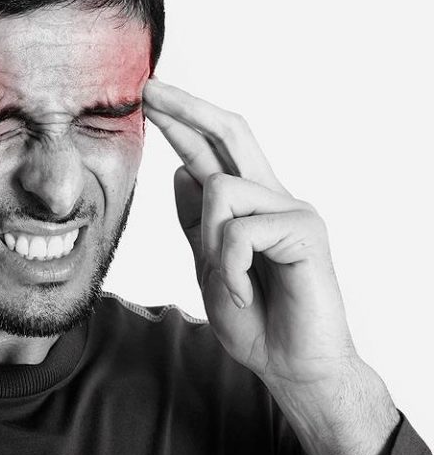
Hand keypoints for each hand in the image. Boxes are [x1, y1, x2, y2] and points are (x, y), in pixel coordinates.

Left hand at [143, 79, 397, 454]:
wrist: (291, 365)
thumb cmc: (253, 316)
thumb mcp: (209, 262)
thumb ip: (196, 221)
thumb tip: (180, 171)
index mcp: (247, 203)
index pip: (210, 151)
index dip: (180, 121)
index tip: (148, 98)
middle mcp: (272, 195)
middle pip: (231, 132)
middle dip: (187, 108)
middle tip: (149, 90)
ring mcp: (292, 210)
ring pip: (221, 190)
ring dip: (210, 243)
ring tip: (229, 283)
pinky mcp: (307, 232)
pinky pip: (242, 230)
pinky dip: (231, 267)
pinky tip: (245, 293)